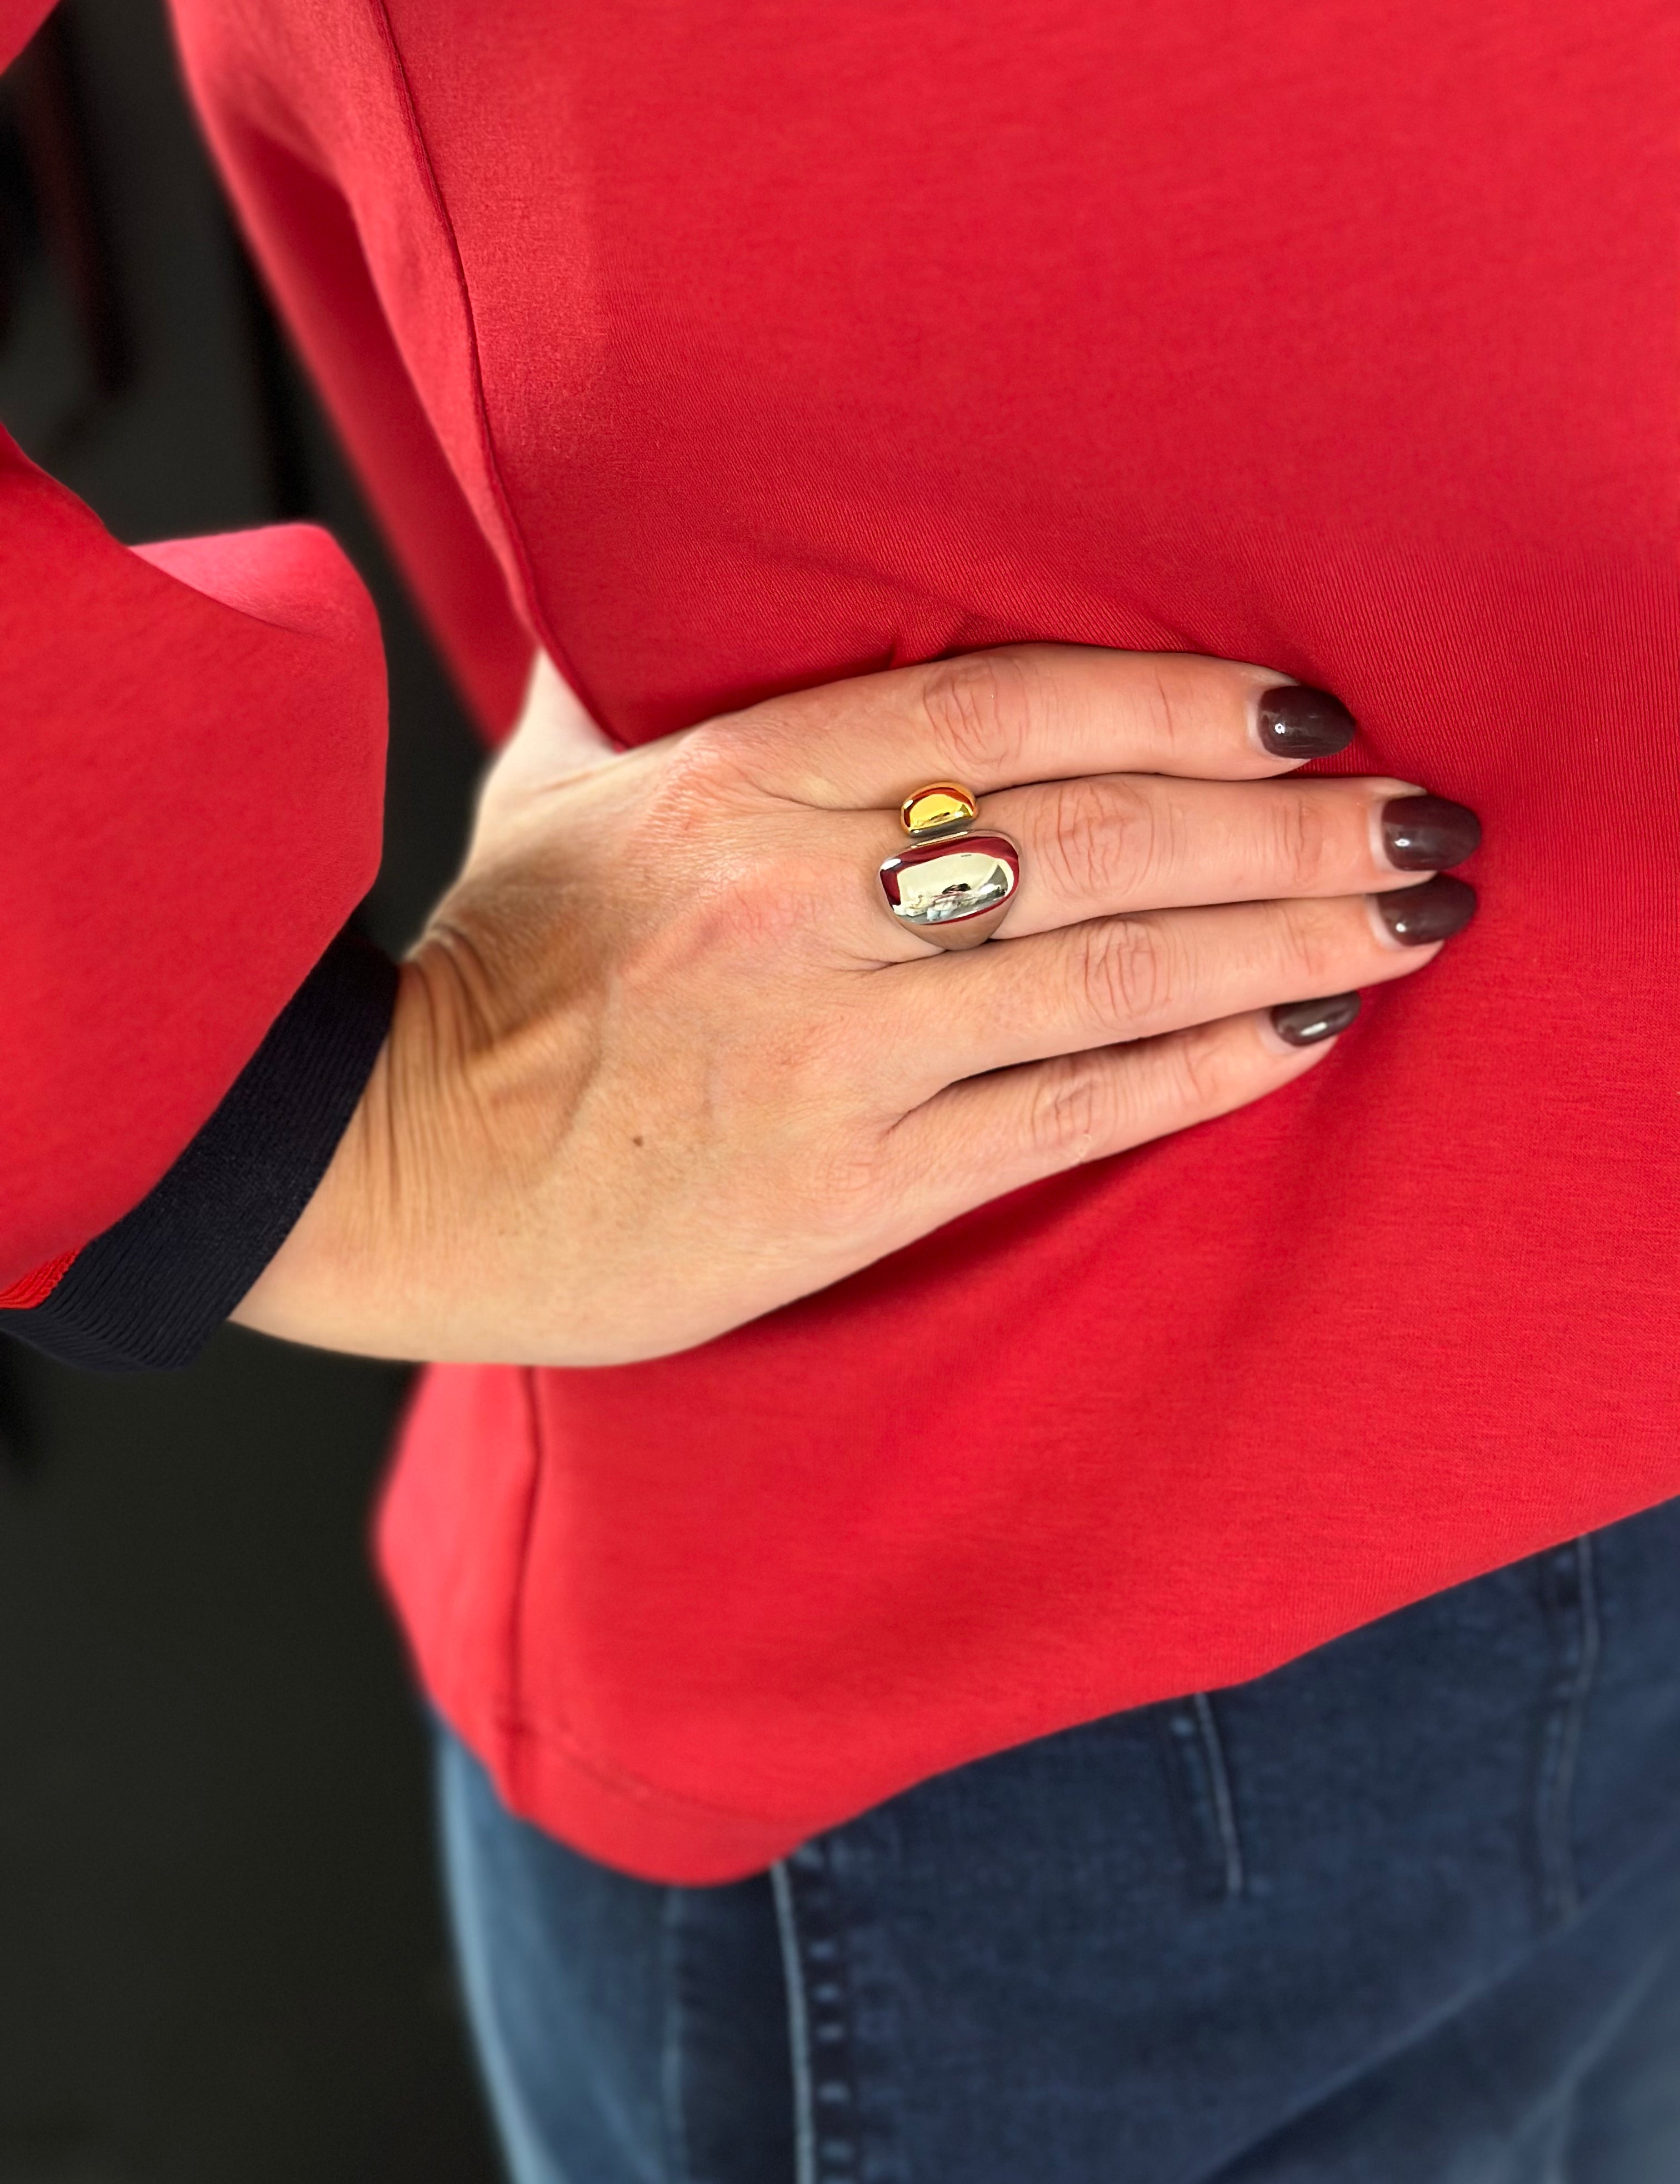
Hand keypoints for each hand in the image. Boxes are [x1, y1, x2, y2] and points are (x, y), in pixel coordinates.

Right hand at [233, 646, 1476, 1363]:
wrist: (380, 1166)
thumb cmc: (486, 970)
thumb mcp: (551, 792)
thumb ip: (643, 692)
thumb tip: (666, 589)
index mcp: (734, 785)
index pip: (1003, 709)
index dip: (1174, 701)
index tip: (1300, 708)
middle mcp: (797, 903)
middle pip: (1099, 840)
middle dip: (1287, 825)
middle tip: (1424, 813)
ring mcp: (830, 1049)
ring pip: (1108, 973)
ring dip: (1287, 936)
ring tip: (1413, 911)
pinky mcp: (845, 1184)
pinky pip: (1065, 1114)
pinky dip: (1200, 1065)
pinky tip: (1306, 1027)